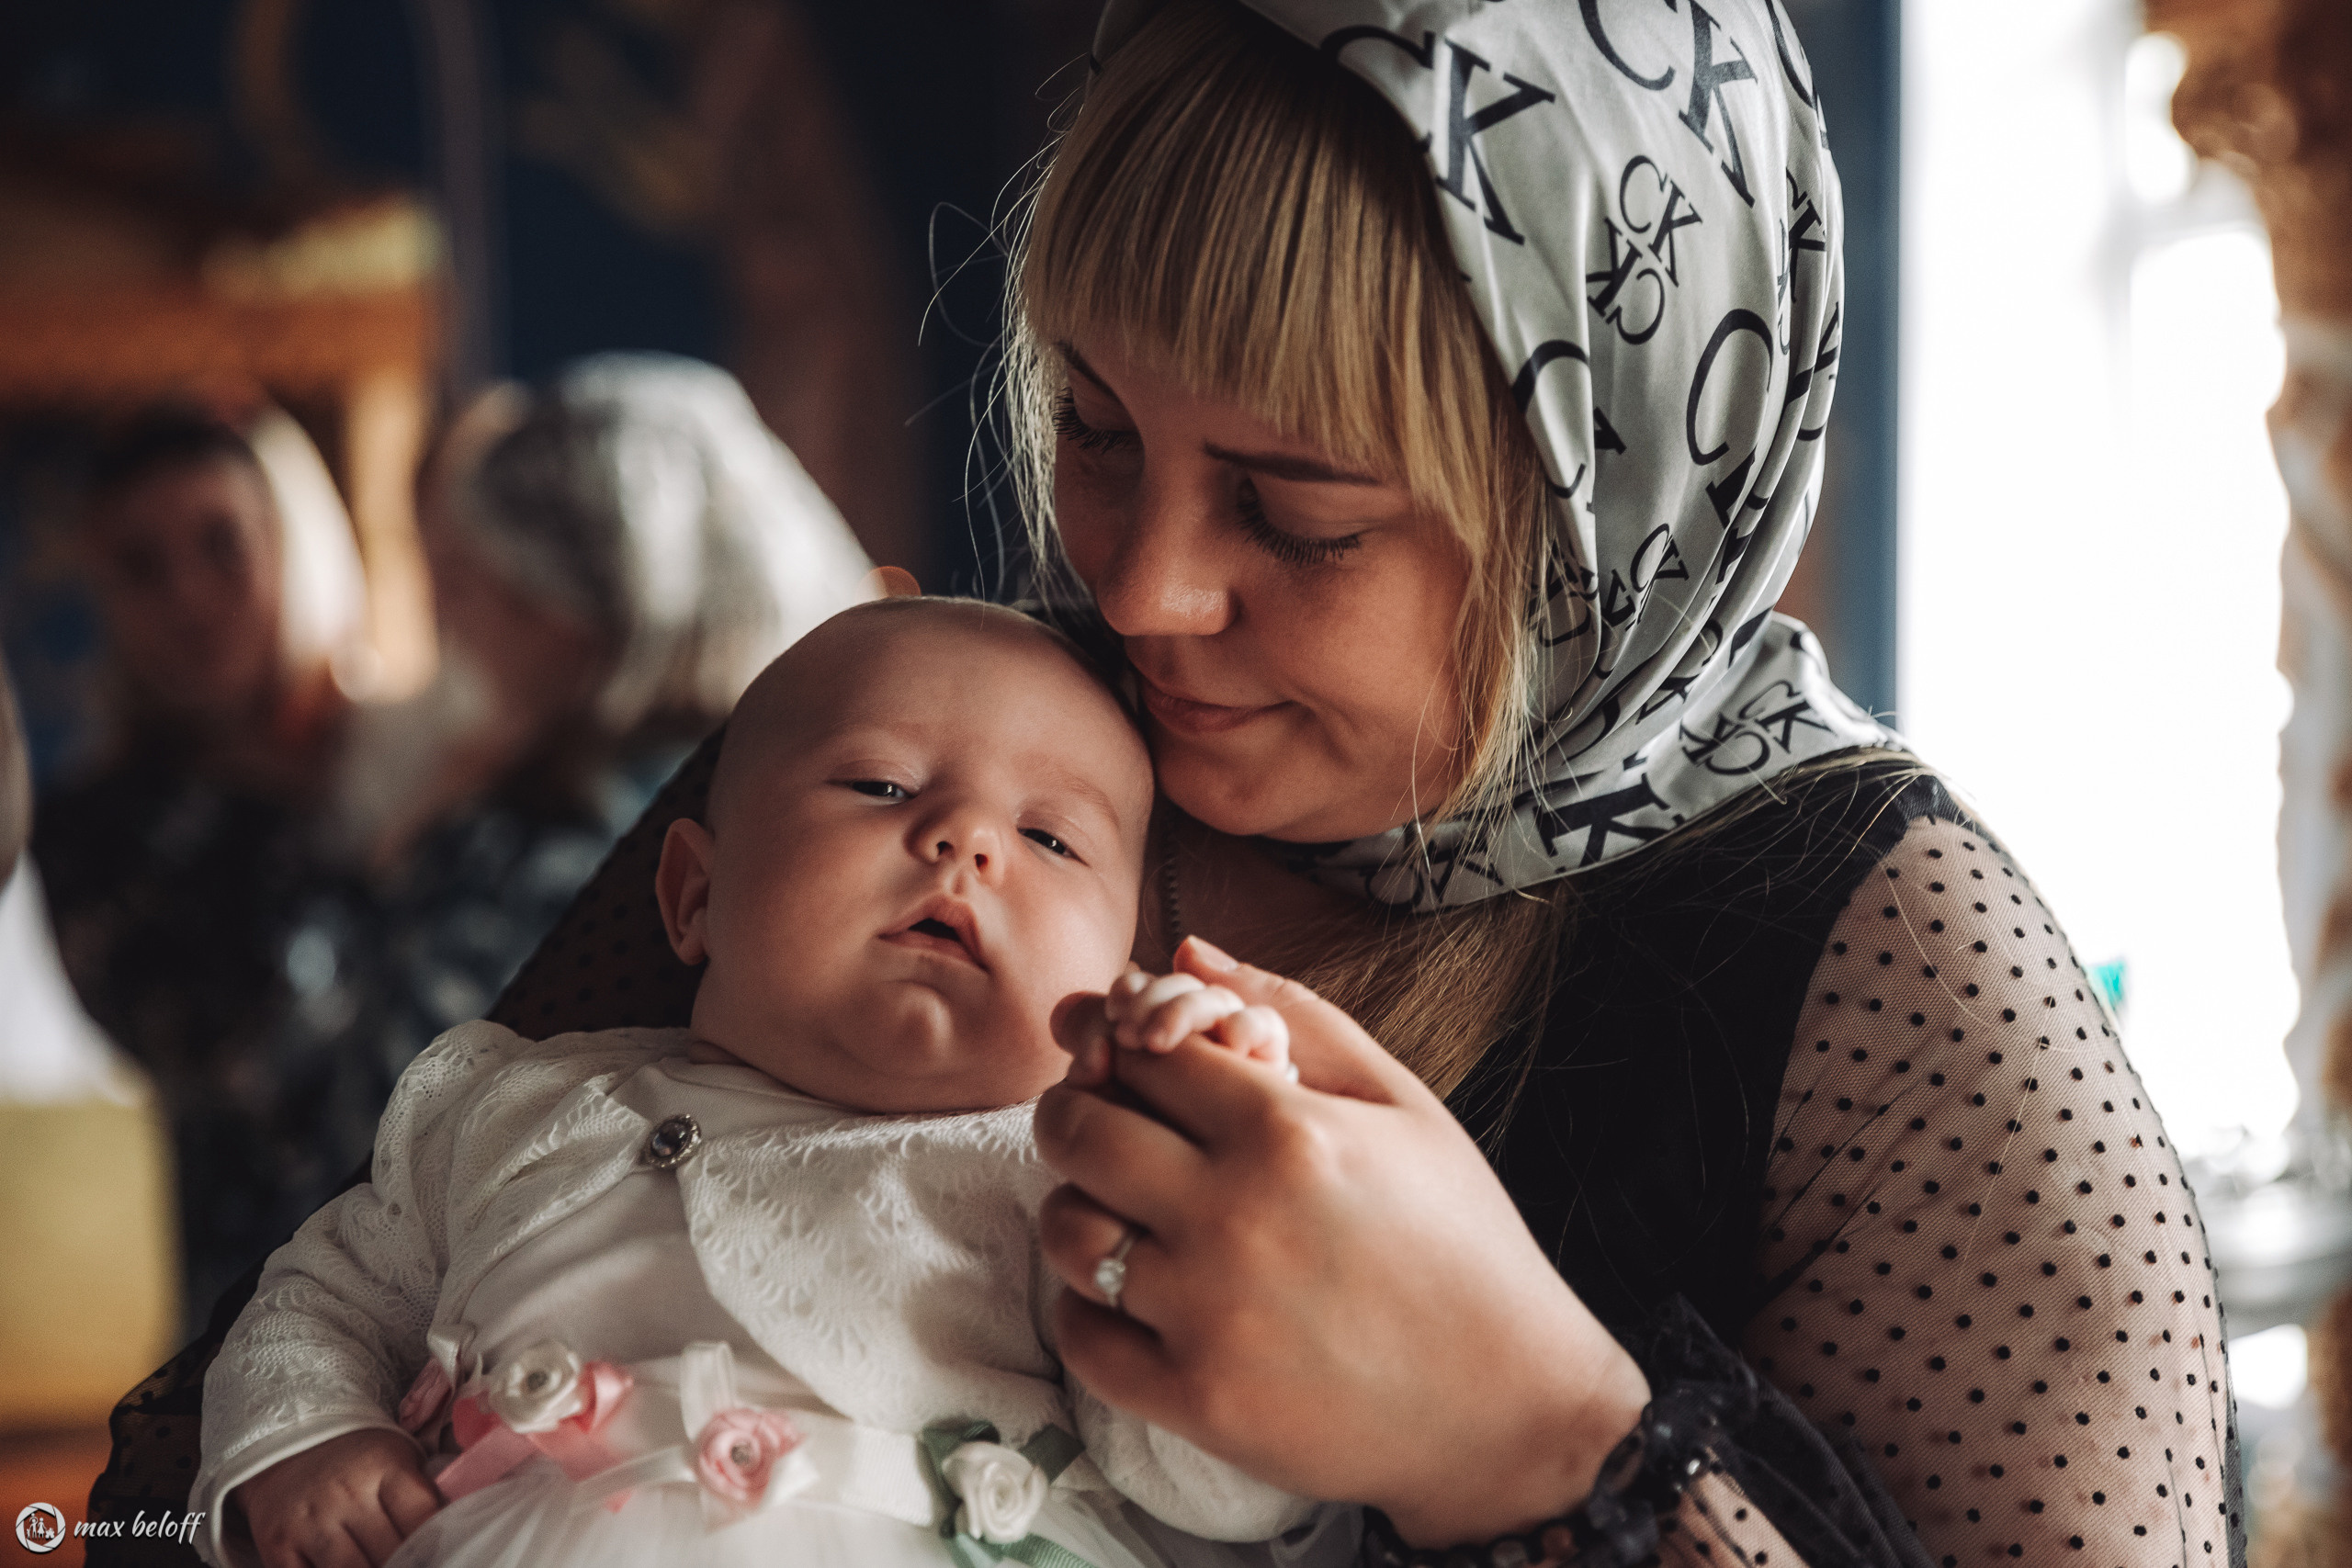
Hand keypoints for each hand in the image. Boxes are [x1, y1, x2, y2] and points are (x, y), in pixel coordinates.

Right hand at [235, 1428, 440, 1567]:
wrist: (286, 1445)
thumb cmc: (357, 1459)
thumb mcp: (397, 1459)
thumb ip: (422, 1496)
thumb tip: (458, 1534)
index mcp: (384, 1467)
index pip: (422, 1519)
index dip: (436, 1547)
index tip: (448, 1558)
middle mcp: (346, 1493)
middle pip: (390, 1554)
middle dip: (407, 1566)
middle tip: (418, 1565)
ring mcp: (309, 1521)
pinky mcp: (276, 1544)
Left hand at [1037, 936, 1649, 1546]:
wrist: (1512, 1406)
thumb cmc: (1462, 1242)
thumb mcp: (1402, 1104)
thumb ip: (1294, 1014)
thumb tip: (1186, 954)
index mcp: (1287, 1128)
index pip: (1142, 1050)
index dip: (1125, 1047)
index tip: (1135, 1067)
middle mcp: (1234, 1213)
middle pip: (1079, 1128)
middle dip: (1076, 1112)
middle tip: (1103, 1129)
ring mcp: (1207, 1312)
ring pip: (1068, 1229)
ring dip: (1078, 1208)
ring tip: (1120, 1214)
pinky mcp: (1194, 1398)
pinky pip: (1080, 1335)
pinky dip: (1086, 1309)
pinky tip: (1131, 1295)